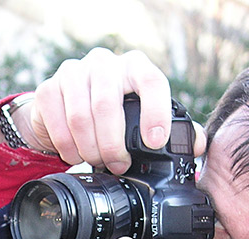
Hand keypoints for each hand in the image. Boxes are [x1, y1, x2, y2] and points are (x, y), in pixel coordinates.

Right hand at [10, 47, 204, 173]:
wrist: (70, 109)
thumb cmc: (117, 115)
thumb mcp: (147, 118)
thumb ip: (176, 131)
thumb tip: (199, 145)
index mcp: (136, 67)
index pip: (150, 81)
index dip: (155, 112)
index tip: (155, 141)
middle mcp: (105, 63)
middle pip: (107, 104)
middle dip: (113, 144)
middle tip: (118, 166)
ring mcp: (74, 72)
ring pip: (81, 116)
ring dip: (90, 148)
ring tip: (96, 162)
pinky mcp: (49, 88)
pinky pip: (57, 122)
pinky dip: (67, 146)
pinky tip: (75, 154)